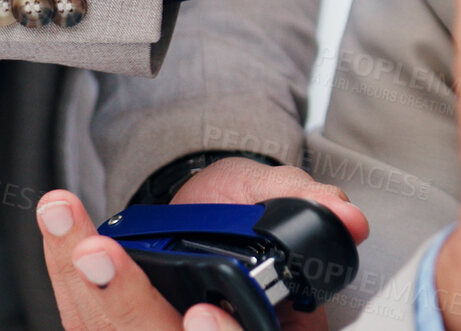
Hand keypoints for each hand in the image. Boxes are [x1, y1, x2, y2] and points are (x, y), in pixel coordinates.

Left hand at [37, 162, 368, 330]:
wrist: (216, 204)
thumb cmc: (248, 209)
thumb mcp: (281, 196)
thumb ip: (307, 202)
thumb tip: (345, 217)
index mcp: (258, 326)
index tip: (203, 312)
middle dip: (122, 302)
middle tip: (97, 254)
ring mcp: (154, 330)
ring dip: (81, 279)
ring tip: (69, 225)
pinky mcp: (117, 320)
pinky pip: (83, 314)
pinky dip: (66, 269)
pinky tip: (61, 227)